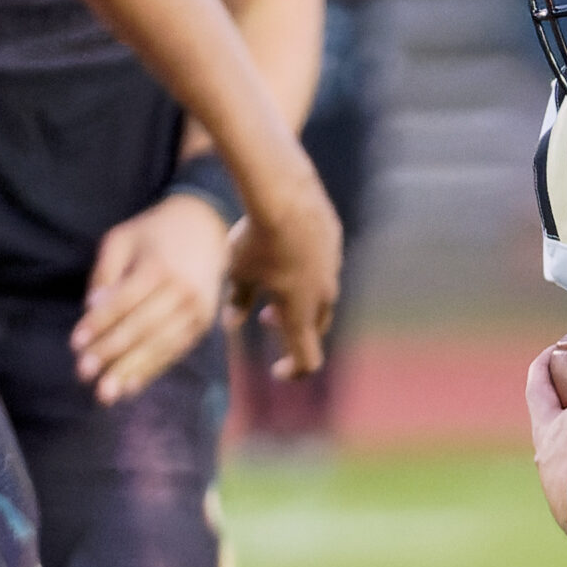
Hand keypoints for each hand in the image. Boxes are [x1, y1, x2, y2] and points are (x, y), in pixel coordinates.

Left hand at [71, 194, 232, 403]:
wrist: (206, 229)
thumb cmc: (154, 233)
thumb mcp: (122, 239)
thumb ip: (105, 273)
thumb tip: (93, 310)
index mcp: (159, 267)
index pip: (124, 302)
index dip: (98, 324)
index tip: (75, 344)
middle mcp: (183, 292)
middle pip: (142, 328)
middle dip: (111, 353)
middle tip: (84, 374)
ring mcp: (197, 310)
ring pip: (161, 345)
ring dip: (131, 371)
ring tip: (106, 392)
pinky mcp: (204, 324)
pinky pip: (175, 351)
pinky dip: (152, 370)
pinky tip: (131, 386)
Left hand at [224, 162, 342, 379]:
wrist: (286, 195)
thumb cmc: (258, 240)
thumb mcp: (239, 272)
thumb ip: (237, 300)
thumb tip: (232, 321)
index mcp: (299, 313)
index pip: (307, 359)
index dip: (293, 371)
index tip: (276, 370)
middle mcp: (322, 296)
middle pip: (315, 327)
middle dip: (292, 328)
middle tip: (265, 318)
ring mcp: (333, 270)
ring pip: (321, 296)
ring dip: (300, 300)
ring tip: (274, 282)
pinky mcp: (335, 245)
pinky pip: (323, 267)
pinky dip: (306, 272)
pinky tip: (286, 251)